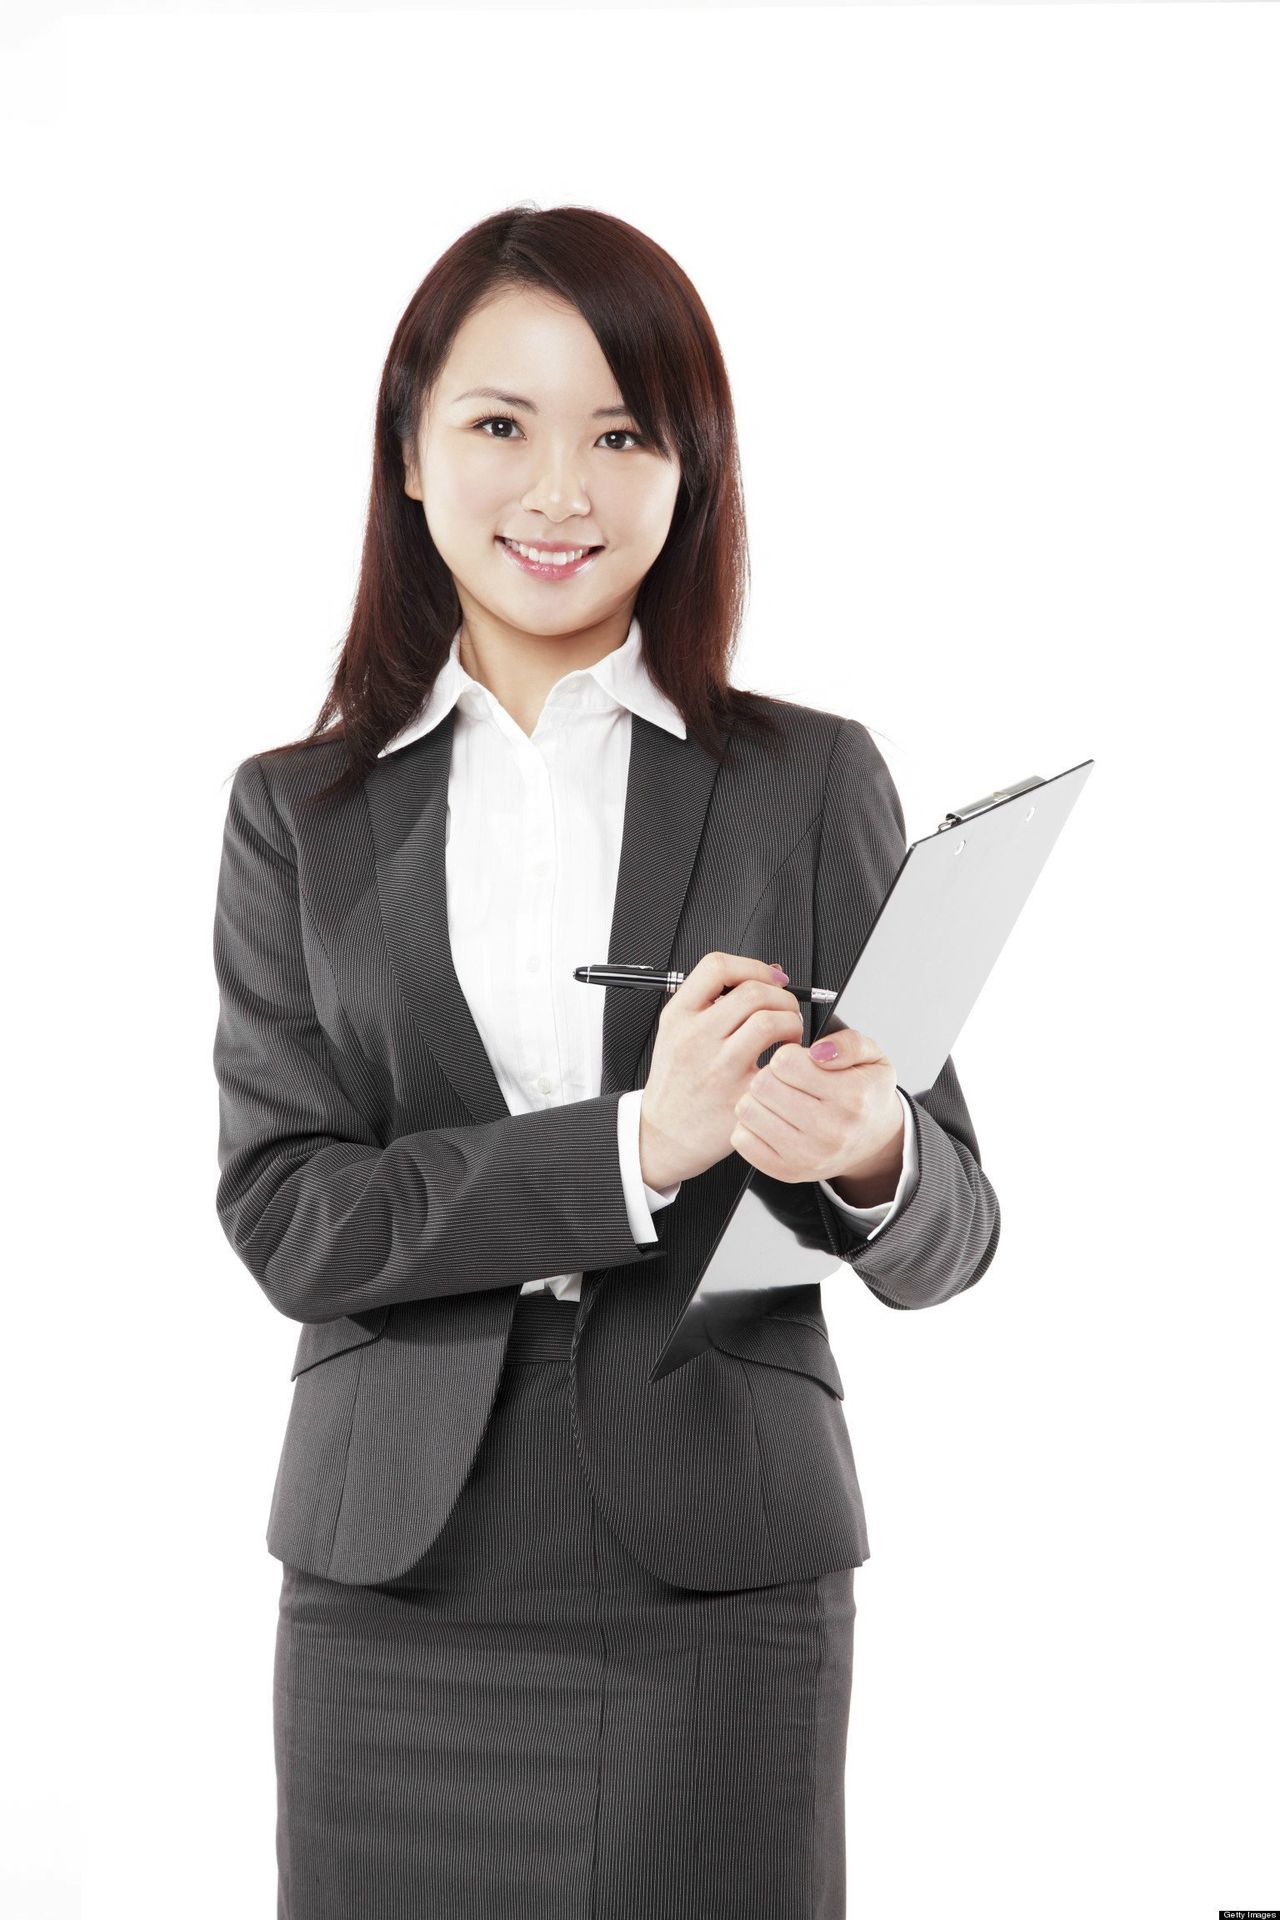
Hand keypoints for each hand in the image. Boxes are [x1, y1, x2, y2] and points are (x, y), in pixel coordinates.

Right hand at [638, 953, 804, 1186]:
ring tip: (788, 1035)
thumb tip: (768, 974)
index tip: (769, 978)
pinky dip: (792, 1058)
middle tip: (785, 1011)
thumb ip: (713, 1001)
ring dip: (791, 1023)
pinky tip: (786, 1064)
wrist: (664, 1135)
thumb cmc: (677, 1082)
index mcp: (679, 1016)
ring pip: (770, 1022)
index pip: (717, 967)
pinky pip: (779, 1064)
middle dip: (781, 996)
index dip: (752, 966)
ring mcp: (718, 1068)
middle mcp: (696, 1038)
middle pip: (752, 991)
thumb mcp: (678, 1032)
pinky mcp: (740, 1096)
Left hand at [729, 1020, 904, 1190]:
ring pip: (747, 1110)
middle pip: (762, 1084)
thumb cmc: (866, 1094)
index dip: (788, 1055)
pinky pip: (742, 1140)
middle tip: (788, 1082)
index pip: (785, 1061)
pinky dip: (751, 1126)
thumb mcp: (873, 1057)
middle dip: (770, 1075)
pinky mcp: (788, 1172)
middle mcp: (831, 1131)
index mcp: (852, 1097)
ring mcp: (807, 1156)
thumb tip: (818, 1051)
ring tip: (779, 1100)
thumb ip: (849, 1043)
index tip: (799, 1063)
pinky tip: (772, 1121)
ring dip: (758, 1099)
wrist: (872, 1141)